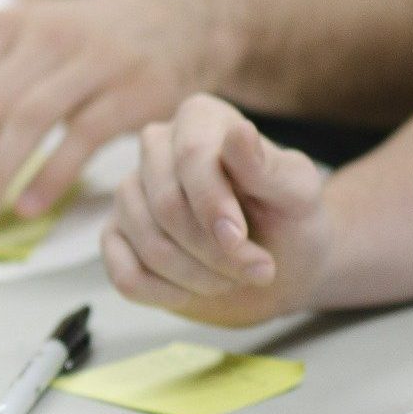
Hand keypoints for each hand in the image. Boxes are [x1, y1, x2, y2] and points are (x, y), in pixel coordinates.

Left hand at [0, 0, 236, 233]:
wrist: (182, 18)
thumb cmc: (87, 48)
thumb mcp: (27, 47)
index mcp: (0, 30)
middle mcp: (40, 37)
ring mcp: (89, 60)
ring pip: (23, 124)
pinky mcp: (133, 88)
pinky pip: (82, 136)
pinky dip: (51, 175)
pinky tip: (28, 209)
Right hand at [102, 94, 328, 326]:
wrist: (281, 264)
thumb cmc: (290, 219)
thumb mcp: (297, 193)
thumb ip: (269, 166)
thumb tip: (238, 133)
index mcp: (200, 120)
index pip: (190, 156)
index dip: (213, 203)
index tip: (240, 238)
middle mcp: (156, 149)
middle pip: (165, 204)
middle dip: (214, 249)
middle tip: (257, 270)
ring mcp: (129, 194)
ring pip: (148, 244)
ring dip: (198, 275)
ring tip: (233, 278)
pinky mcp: (115, 237)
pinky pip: (125, 275)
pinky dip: (166, 293)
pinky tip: (196, 290)